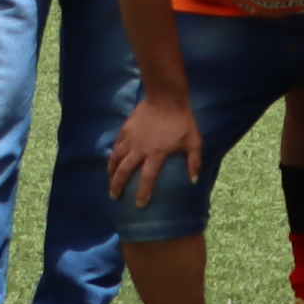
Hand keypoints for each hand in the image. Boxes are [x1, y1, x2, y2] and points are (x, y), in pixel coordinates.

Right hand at [106, 92, 201, 208]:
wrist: (166, 99)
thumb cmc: (182, 121)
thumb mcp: (193, 142)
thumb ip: (193, 162)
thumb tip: (193, 180)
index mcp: (156, 154)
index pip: (147, 179)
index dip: (142, 193)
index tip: (138, 205)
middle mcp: (139, 149)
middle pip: (124, 171)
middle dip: (117, 185)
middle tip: (114, 196)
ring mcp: (130, 139)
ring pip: (115, 158)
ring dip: (111, 171)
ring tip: (109, 180)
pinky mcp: (125, 129)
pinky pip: (116, 145)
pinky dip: (113, 154)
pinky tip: (112, 159)